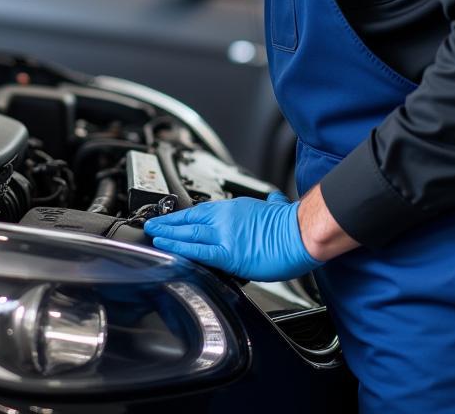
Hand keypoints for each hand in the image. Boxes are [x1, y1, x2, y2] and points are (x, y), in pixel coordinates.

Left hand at [144, 191, 323, 281]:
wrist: (302, 232)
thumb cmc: (293, 223)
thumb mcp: (275, 206)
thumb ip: (269, 205)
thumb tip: (274, 201)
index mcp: (235, 208)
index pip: (202, 211)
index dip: (183, 215)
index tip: (172, 219)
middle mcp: (225, 218)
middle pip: (189, 219)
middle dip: (168, 223)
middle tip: (152, 224)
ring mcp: (224, 235)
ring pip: (188, 234)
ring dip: (167, 234)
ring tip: (152, 234)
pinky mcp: (228, 254)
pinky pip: (197, 251)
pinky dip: (178, 248)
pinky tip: (166, 247)